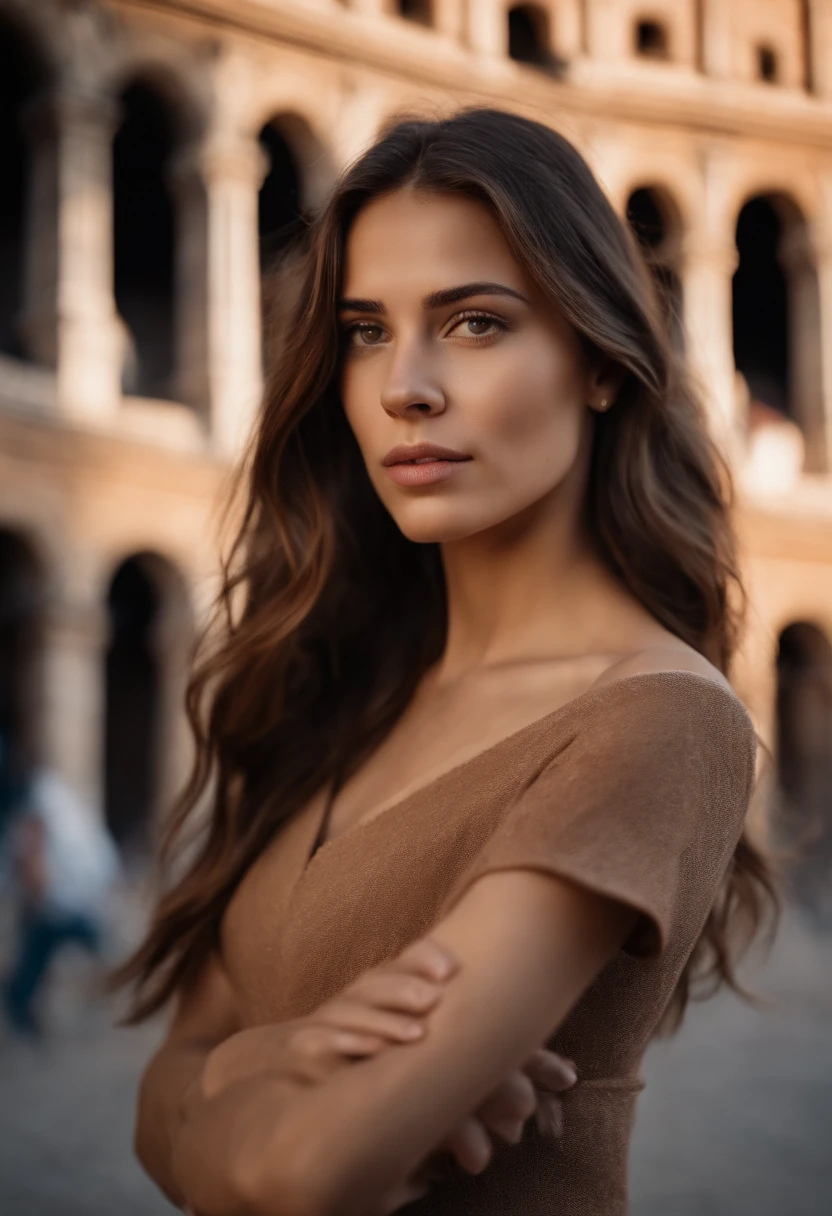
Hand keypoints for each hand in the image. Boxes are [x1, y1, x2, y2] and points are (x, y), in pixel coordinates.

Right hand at [197, 937, 458, 1104]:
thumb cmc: (326, 1061)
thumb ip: (409, 1036)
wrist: (248, 1071)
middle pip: (374, 985)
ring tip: (419, 1031)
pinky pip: (320, 1044)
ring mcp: (316, 1027)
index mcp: (364, 998)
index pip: (393, 967)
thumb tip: (462, 1055)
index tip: (451, 965)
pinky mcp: (292, 1053)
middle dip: (407, 984)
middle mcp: (342, 1006)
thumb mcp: (365, 1038)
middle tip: (441, 988)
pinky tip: (372, 1050)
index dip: (420, 959)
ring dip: (385, 1021)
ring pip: (351, 1014)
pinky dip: (345, 1044)